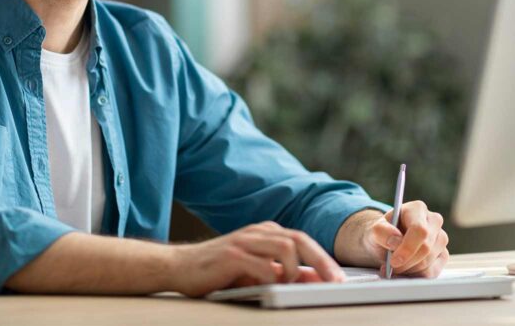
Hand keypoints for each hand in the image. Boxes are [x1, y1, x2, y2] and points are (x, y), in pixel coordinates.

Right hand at [169, 220, 345, 296]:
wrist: (181, 266)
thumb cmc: (219, 272)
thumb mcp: (255, 272)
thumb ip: (281, 273)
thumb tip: (314, 283)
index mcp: (266, 233)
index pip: (302, 240)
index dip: (323, 259)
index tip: (340, 279)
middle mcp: (258, 232)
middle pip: (299, 240)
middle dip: (322, 261)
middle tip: (336, 282)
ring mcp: (245, 241)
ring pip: (286, 246)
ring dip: (297, 269)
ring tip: (295, 286)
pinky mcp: (232, 255)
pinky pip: (262, 264)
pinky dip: (273, 278)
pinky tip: (272, 288)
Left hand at [366, 200, 448, 277]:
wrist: (388, 242)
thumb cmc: (383, 233)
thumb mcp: (376, 229)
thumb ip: (382, 232)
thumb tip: (394, 241)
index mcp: (418, 209)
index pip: (419, 230)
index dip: (407, 248)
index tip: (393, 261)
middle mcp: (434, 221)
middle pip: (425, 248)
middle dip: (406, 262)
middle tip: (390, 266)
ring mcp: (441, 238)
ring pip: (429, 262)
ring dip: (409, 269)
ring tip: (396, 266)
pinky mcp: (443, 255)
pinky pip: (432, 272)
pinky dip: (416, 275)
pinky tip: (406, 270)